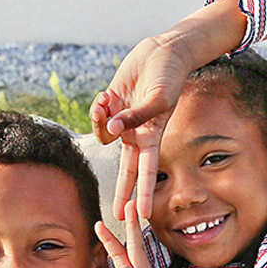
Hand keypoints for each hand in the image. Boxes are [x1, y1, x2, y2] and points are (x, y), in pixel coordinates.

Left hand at [92, 0, 247, 223]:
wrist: (163, 52)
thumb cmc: (169, 75)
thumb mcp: (158, 98)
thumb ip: (135, 118)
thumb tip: (114, 132)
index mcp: (153, 137)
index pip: (148, 172)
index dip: (144, 194)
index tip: (141, 215)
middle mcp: (137, 134)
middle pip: (126, 170)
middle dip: (122, 191)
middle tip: (116, 215)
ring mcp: (123, 122)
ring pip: (104, 137)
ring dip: (99, 123)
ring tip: (106, 104)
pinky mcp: (112, 107)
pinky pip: (98, 118)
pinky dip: (97, 109)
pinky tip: (105, 96)